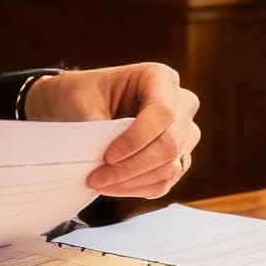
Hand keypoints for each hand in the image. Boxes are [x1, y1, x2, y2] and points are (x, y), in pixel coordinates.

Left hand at [23, 62, 201, 199]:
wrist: (80, 106)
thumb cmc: (82, 95)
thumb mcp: (81, 100)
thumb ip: (98, 126)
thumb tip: (110, 159)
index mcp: (160, 77)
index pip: (163, 112)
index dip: (136, 139)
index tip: (107, 156)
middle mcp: (181, 103)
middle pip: (170, 143)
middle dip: (131, 167)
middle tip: (96, 178)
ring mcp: (184, 133)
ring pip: (170, 167)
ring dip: (132, 181)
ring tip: (99, 183)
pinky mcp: (178, 157)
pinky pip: (166, 181)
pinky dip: (138, 189)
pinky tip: (113, 187)